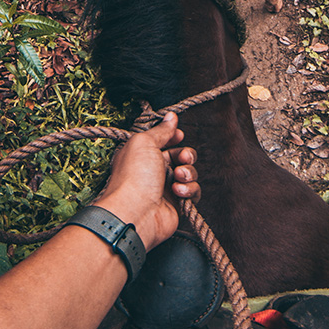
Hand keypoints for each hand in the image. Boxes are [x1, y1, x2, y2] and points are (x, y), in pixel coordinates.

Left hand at [94, 113, 198, 250]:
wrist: (136, 212)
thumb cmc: (134, 176)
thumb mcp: (145, 143)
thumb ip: (161, 130)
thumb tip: (171, 116)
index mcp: (142, 154)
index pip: (163, 141)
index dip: (173, 137)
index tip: (179, 135)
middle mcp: (154, 170)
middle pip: (180, 156)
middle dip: (186, 155)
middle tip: (182, 157)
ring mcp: (166, 188)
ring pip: (190, 173)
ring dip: (188, 172)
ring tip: (178, 177)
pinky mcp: (177, 204)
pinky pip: (193, 192)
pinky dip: (190, 190)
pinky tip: (179, 192)